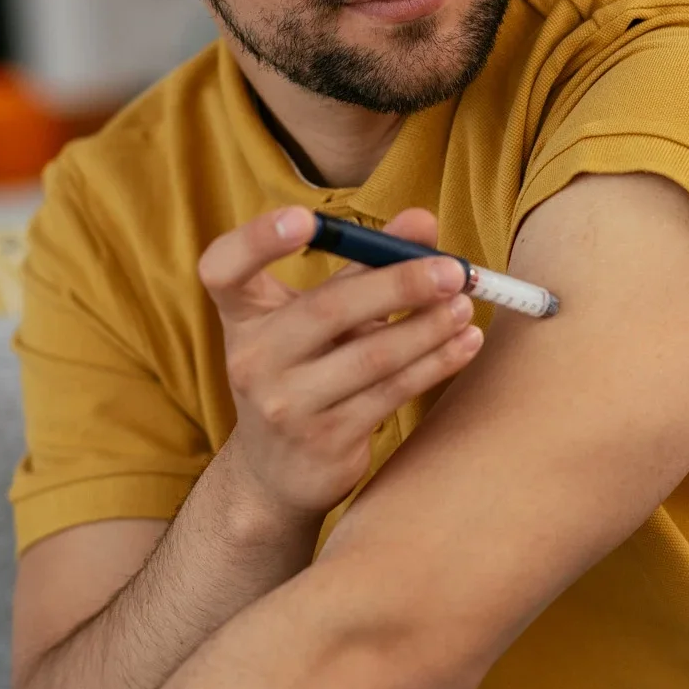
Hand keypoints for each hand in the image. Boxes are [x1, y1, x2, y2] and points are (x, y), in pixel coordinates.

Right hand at [197, 206, 484, 521]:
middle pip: (328, 310)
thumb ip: (363, 263)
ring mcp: (286, 405)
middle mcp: (253, 359)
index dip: (258, 240)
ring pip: (372, 356)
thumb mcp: (316, 315)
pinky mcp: (325, 440)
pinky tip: (464, 343)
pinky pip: (391, 393)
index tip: (305, 218)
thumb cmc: (302, 371)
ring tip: (465, 304)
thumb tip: (422, 221)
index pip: (223, 269)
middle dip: (399, 284)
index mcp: (243, 315)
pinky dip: (435, 364)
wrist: (279, 471)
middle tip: (452, 270)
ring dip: (429, 327)